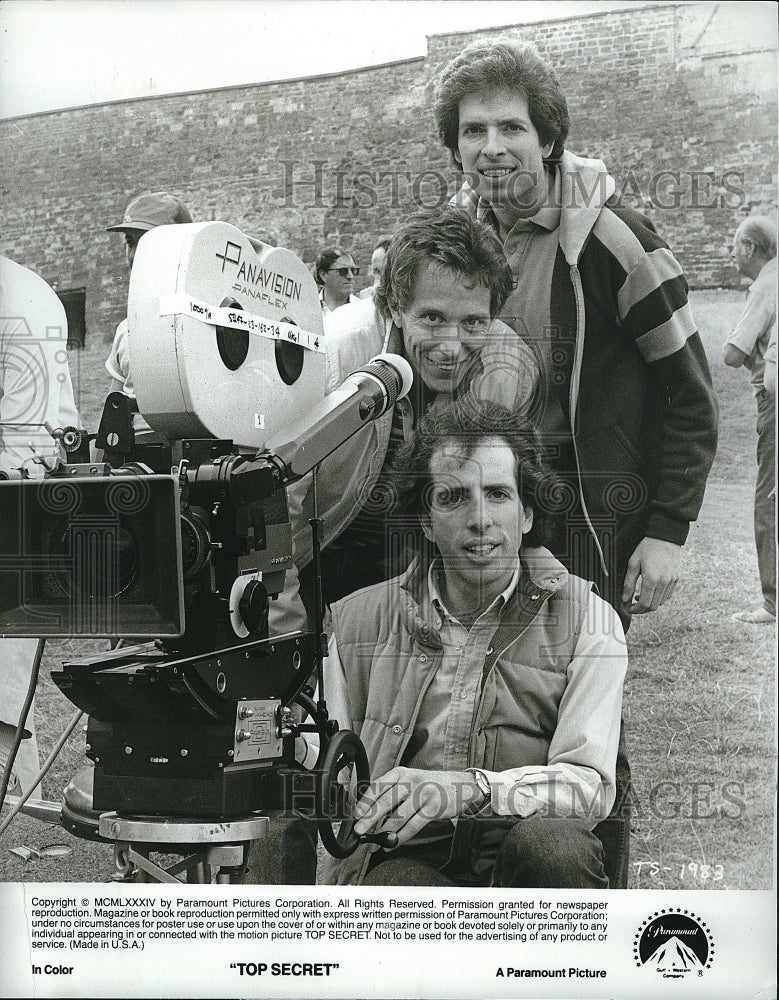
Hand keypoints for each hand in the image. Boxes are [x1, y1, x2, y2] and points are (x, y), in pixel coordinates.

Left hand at [351, 767, 483, 846]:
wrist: (460, 786)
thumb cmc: (428, 785)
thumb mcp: (409, 780)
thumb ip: (391, 793)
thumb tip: (368, 813)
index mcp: (400, 773)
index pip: (378, 786)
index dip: (365, 802)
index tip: (355, 814)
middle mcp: (410, 781)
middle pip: (385, 801)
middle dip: (369, 818)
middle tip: (359, 830)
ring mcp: (423, 794)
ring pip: (399, 816)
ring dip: (384, 832)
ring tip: (375, 842)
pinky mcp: (433, 808)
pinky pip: (413, 825)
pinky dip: (400, 837)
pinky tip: (392, 844)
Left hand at [621, 537, 681, 614]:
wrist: (665, 536)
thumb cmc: (648, 547)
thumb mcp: (633, 563)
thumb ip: (628, 583)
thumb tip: (624, 598)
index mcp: (652, 579)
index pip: (644, 604)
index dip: (635, 610)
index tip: (628, 608)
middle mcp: (664, 582)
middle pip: (654, 606)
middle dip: (642, 609)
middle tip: (633, 604)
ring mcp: (672, 581)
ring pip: (661, 602)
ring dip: (651, 603)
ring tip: (641, 595)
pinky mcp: (677, 578)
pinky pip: (668, 595)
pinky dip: (659, 597)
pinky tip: (652, 590)